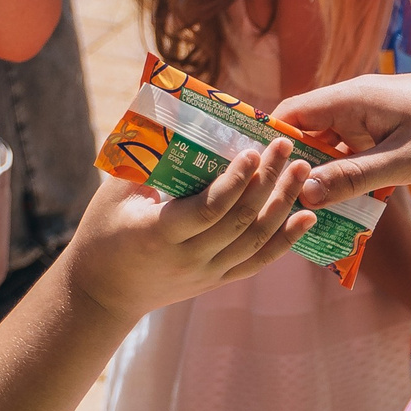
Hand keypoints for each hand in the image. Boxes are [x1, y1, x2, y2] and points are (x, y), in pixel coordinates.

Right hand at [62, 143, 313, 320]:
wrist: (103, 293)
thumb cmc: (103, 233)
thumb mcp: (114, 195)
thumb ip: (143, 161)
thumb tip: (169, 117)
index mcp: (159, 234)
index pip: (208, 209)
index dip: (234, 182)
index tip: (252, 151)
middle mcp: (189, 258)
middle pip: (240, 221)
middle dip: (268, 182)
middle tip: (287, 148)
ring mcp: (206, 273)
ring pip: (256, 241)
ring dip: (283, 205)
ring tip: (303, 172)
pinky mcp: (217, 281)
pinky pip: (258, 261)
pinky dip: (286, 240)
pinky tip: (307, 217)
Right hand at [273, 71, 410, 208]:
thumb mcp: (405, 162)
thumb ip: (353, 176)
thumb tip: (303, 192)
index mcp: (353, 99)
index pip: (291, 114)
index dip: (267, 143)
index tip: (249, 177)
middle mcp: (360, 105)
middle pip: (309, 135)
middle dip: (294, 170)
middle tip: (273, 209)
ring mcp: (379, 120)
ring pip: (335, 150)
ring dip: (324, 180)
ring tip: (304, 218)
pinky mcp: (397, 134)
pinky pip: (361, 156)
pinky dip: (352, 180)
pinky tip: (346, 212)